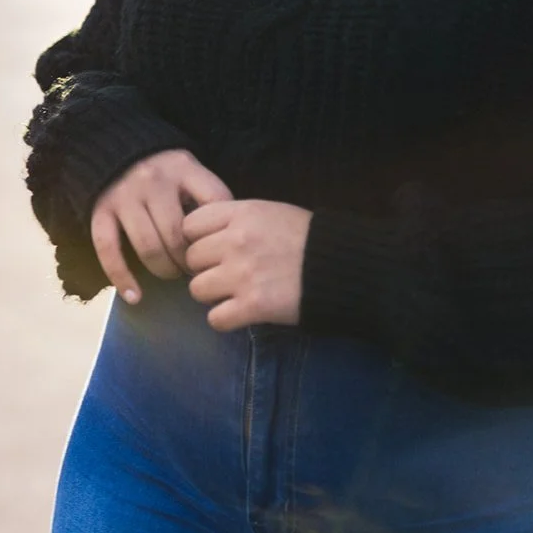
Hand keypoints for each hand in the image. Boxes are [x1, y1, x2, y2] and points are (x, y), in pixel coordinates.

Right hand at [90, 149, 233, 303]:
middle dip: (189, 259)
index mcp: (183, 168)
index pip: (213, 201)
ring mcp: (124, 197)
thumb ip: (207, 195)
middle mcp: (153, 182)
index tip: (222, 250)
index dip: (220, 232)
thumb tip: (228, 237)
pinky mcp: (100, 212)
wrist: (115, 148)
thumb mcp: (191, 170)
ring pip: (148, 246)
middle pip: (177, 233)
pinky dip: (121, 278)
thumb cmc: (163, 170)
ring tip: (173, 273)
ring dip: (164, 269)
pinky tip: (135, 297)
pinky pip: (109, 250)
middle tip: (196, 269)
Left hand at [182, 199, 312, 331]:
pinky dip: (225, 319)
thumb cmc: (309, 237)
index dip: (199, 238)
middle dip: (206, 267)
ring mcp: (242, 275)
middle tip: (227, 273)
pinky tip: (241, 312)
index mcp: (242, 213)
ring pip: (197, 289)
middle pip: (191, 259)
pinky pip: (215, 319)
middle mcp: (236, 241)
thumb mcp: (272, 213)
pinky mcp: (252, 306)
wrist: (342, 266)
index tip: (214, 247)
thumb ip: (239, 220)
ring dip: (213, 294)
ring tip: (235, 293)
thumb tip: (209, 236)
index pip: (191, 225)